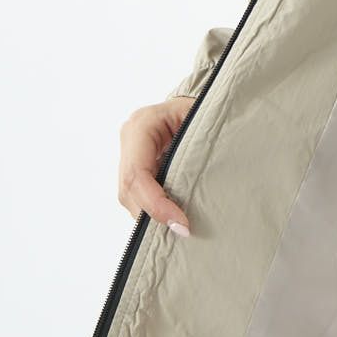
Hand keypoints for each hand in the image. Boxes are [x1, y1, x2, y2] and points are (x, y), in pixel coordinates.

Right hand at [118, 97, 194, 235]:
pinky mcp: (136, 167)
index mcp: (142, 124)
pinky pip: (138, 196)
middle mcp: (130, 139)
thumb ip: (200, 151)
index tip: (182, 224)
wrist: (201, 104)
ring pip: (130, 197)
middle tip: (184, 232)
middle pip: (129, 190)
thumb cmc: (207, 108)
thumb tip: (206, 189)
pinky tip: (174, 219)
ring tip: (181, 229)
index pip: (137, 173)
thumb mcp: (206, 123)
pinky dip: (154, 211)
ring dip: (153, 217)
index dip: (156, 204)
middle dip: (153, 216)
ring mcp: (130, 154)